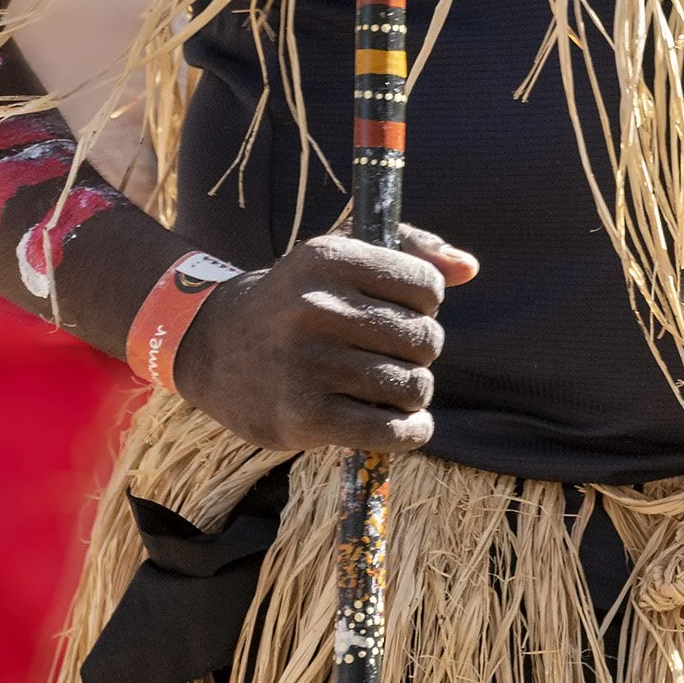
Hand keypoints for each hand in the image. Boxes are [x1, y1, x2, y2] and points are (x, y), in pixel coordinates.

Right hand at [173, 222, 477, 454]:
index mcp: (330, 258)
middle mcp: (318, 307)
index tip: (403, 310)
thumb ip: (410, 251)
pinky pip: (387, 430)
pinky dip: (410, 431)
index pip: (426, 287)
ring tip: (397, 387)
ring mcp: (309, 364)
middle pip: (424, 339)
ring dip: (414, 392)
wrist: (213, 344)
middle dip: (421, 351)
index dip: (426, 303)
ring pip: (411, 386)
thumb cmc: (295, 295)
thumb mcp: (340, 255)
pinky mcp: (304, 416)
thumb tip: (470, 267)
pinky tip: (406, 424)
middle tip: (397, 354)